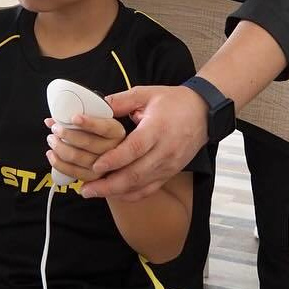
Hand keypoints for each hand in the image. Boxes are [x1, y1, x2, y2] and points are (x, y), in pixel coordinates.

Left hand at [45, 112, 124, 184]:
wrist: (110, 157)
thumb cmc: (99, 134)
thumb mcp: (97, 121)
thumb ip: (79, 117)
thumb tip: (55, 117)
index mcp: (116, 132)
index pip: (104, 128)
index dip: (89, 123)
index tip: (74, 118)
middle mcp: (113, 149)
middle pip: (88, 142)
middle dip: (67, 135)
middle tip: (56, 128)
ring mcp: (104, 165)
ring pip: (79, 157)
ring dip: (60, 148)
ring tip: (52, 140)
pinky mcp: (93, 177)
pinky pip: (74, 172)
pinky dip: (59, 163)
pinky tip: (52, 155)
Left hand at [81, 85, 206, 201]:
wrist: (203, 113)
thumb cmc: (174, 102)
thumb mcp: (147, 93)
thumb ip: (121, 100)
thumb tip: (97, 106)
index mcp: (157, 129)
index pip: (134, 149)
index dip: (114, 159)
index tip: (95, 165)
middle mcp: (164, 151)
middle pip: (136, 174)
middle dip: (109, 184)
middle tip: (86, 188)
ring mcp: (169, 165)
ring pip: (141, 185)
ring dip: (116, 192)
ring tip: (92, 192)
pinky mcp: (170, 173)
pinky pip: (149, 189)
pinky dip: (131, 195)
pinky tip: (114, 195)